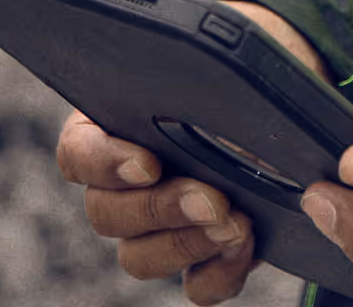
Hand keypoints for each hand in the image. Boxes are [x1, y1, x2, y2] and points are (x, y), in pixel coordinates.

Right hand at [58, 1, 320, 298]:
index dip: (107, 164)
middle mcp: (119, 189)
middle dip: (163, 208)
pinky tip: (245, 246)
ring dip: (188, 244)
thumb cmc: (229, 80)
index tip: (149, 163)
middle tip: (213, 197)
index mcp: (105, 133)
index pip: (79, 156)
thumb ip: (191, 78)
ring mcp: (153, 231)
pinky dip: (219, 274)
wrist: (272, 112)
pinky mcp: (197, 260)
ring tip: (236, 223)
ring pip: (140, 258)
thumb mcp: (209, 68)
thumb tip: (207, 87)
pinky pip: (194, 286)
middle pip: (108, 215)